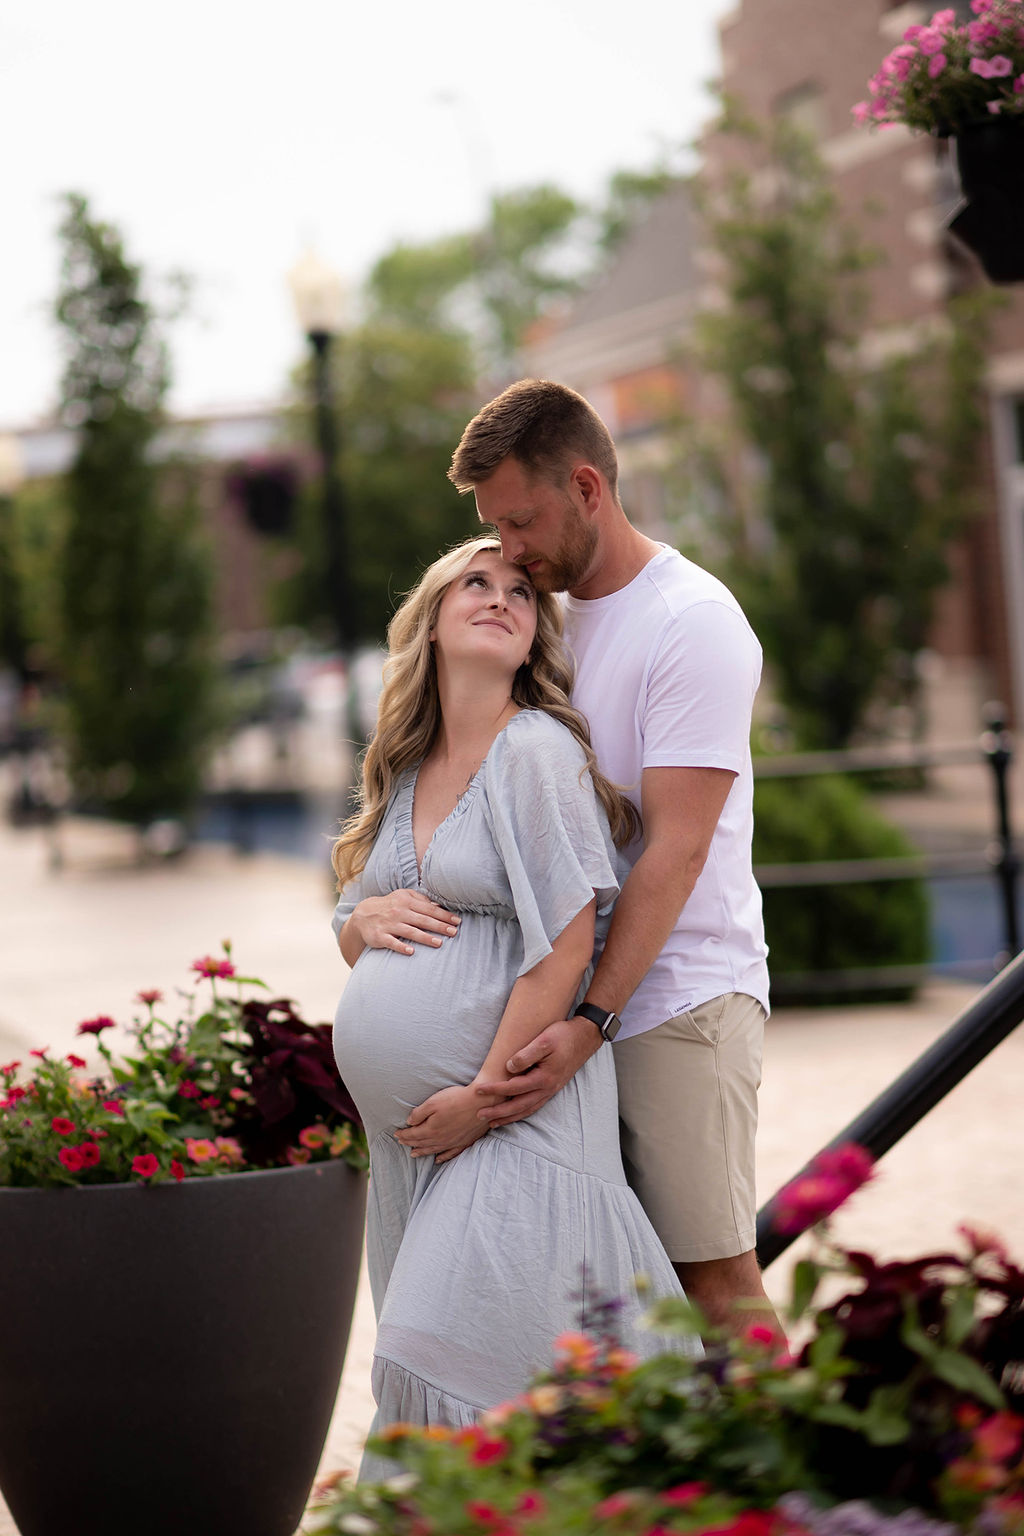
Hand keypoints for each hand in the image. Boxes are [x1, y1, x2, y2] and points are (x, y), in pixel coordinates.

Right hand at [349, 891, 460, 955]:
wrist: (363, 915)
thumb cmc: (390, 906)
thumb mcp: (403, 897)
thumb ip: (421, 900)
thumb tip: (440, 905)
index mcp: (407, 901)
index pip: (429, 909)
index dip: (444, 915)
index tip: (457, 921)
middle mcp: (398, 912)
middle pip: (423, 920)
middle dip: (439, 926)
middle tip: (454, 933)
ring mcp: (389, 924)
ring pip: (410, 931)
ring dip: (425, 937)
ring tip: (439, 943)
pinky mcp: (379, 936)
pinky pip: (392, 942)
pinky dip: (401, 947)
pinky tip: (412, 951)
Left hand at [394, 1085, 493, 1160]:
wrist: (482, 1102)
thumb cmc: (457, 1099)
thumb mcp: (433, 1102)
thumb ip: (419, 1113)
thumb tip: (409, 1122)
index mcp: (431, 1129)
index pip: (413, 1134)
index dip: (403, 1134)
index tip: (396, 1133)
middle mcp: (441, 1139)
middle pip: (421, 1143)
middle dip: (410, 1143)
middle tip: (401, 1142)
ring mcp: (453, 1142)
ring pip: (433, 1150)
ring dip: (422, 1152)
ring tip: (413, 1154)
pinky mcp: (464, 1142)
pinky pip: (450, 1154)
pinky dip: (442, 1157)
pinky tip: (437, 1159)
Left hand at [473, 1017, 601, 1125]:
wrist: (585, 1037)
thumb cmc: (563, 1036)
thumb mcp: (544, 1041)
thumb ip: (526, 1055)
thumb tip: (509, 1067)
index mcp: (544, 1078)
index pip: (514, 1088)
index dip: (495, 1089)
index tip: (479, 1090)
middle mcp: (548, 1088)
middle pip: (519, 1106)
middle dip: (499, 1112)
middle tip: (480, 1115)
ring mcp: (551, 1090)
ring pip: (527, 1109)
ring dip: (509, 1117)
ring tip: (493, 1123)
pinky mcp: (553, 1088)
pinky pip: (534, 1106)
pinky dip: (522, 1112)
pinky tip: (514, 1114)